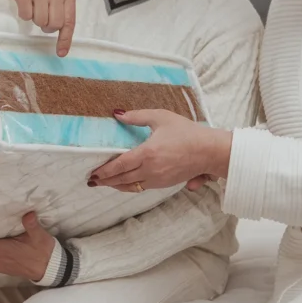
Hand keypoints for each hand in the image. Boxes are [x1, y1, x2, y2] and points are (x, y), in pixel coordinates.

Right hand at [1, 0, 75, 56]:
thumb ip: (62, 5)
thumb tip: (62, 30)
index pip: (69, 20)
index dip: (66, 39)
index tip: (61, 52)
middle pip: (54, 25)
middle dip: (47, 26)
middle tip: (41, 16)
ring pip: (39, 22)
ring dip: (34, 17)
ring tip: (33, 3)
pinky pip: (25, 16)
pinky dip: (23, 12)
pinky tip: (24, 0)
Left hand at [89, 110, 231, 192]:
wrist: (209, 151)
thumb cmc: (186, 132)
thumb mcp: (161, 117)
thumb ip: (137, 116)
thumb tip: (118, 114)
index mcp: (147, 153)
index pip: (119, 165)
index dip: (104, 171)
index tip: (93, 173)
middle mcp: (150, 169)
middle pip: (122, 179)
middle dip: (106, 181)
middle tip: (92, 181)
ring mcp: (158, 179)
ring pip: (131, 187)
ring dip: (116, 186)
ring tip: (105, 183)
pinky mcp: (165, 184)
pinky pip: (142, 188)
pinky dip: (130, 187)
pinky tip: (125, 184)